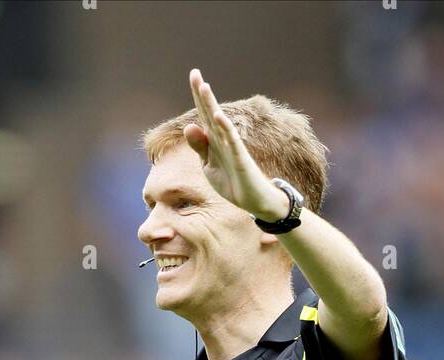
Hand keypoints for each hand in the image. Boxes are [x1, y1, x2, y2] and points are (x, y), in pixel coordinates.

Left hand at [184, 68, 288, 221]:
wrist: (253, 201)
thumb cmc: (232, 182)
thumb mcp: (209, 166)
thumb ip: (200, 147)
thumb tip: (189, 126)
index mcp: (214, 141)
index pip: (204, 114)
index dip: (198, 96)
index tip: (194, 74)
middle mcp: (223, 140)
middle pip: (211, 113)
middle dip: (202, 95)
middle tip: (195, 73)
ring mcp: (232, 148)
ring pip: (220, 124)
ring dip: (212, 105)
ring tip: (204, 87)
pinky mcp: (241, 159)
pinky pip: (233, 142)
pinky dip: (226, 129)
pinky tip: (219, 116)